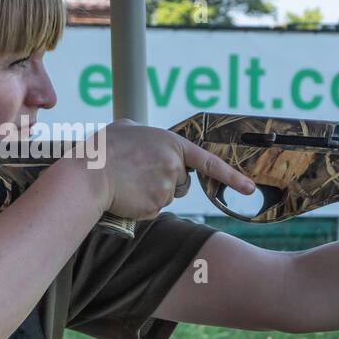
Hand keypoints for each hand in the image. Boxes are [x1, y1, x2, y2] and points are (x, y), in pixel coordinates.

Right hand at [87, 118, 255, 220]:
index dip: (231, 176)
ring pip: (166, 197)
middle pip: (181, 182)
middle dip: (166, 181)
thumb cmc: (102, 149)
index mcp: (171, 144)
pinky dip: (140, 207)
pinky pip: (152, 210)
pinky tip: (125, 195)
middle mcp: (174, 166)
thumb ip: (143, 133)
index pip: (208, 162)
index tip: (250, 189)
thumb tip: (140, 136)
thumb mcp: (125, 128)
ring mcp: (165, 188)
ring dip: (150, 193)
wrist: (88, 173)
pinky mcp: (154, 207)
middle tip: (137, 174)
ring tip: (127, 182)